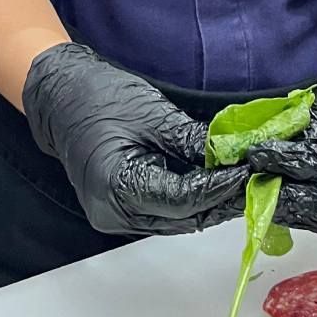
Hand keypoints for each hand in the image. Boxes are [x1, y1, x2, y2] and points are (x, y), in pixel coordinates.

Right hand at [23, 42, 247, 235]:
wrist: (60, 95)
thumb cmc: (99, 97)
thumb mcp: (154, 114)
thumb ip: (194, 142)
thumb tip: (235, 155)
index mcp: (117, 187)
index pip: (184, 198)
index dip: (221, 187)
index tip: (249, 172)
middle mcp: (114, 214)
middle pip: (183, 217)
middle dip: (221, 199)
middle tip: (255, 179)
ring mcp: (115, 217)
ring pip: (176, 220)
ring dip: (209, 203)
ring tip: (240, 181)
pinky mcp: (119, 210)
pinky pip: (164, 213)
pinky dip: (190, 201)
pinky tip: (213, 183)